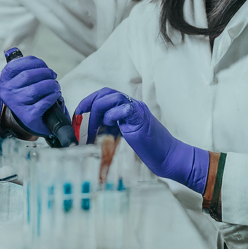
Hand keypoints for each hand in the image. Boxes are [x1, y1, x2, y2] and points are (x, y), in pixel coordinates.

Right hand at [0, 56, 63, 135]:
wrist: (26, 119)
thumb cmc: (25, 94)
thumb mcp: (18, 79)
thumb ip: (18, 65)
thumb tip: (12, 49)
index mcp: (5, 80)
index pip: (17, 65)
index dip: (34, 62)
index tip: (44, 65)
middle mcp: (8, 92)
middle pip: (28, 76)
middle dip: (46, 72)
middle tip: (53, 75)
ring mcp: (17, 105)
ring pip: (36, 89)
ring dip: (51, 85)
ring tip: (55, 86)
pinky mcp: (28, 116)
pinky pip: (43, 103)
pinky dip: (52, 96)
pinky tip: (55, 95)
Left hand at [75, 88, 208, 193]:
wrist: (168, 155)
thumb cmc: (149, 148)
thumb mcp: (125, 134)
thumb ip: (113, 128)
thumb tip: (94, 130)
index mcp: (128, 107)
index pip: (106, 95)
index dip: (89, 101)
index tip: (78, 113)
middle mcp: (132, 105)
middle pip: (106, 92)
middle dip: (89, 102)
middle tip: (80, 117)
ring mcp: (137, 110)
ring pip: (112, 97)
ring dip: (97, 111)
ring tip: (94, 127)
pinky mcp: (140, 119)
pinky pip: (124, 109)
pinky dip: (111, 115)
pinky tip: (108, 126)